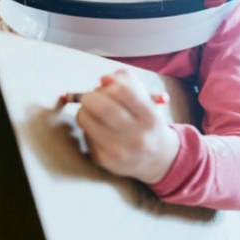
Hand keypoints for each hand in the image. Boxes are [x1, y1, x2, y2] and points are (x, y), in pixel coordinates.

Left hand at [75, 70, 179, 184]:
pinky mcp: (105, 160)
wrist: (156, 159)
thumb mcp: (147, 99)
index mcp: (150, 117)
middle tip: (88, 97)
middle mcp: (137, 136)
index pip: (122, 90)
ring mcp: (120, 151)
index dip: (108, 83)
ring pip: (86, 120)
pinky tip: (97, 129)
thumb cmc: (146, 121)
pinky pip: (85, 135)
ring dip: (83, 110)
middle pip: (102, 107)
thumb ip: (127, 81)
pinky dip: (86, 127)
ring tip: (90, 111)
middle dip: (89, 96)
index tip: (104, 85)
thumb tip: (104, 79)